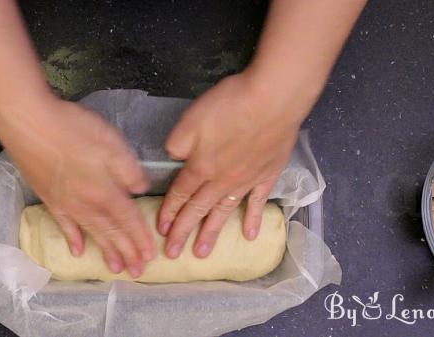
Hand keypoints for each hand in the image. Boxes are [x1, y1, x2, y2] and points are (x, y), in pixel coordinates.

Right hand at [0, 96, 155, 276]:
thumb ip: (129, 170)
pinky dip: (72, 239)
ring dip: (105, 251)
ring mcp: (67, 204)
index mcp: (106, 191)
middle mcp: (87, 204)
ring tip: (116, 269)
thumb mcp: (111, 143)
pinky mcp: (50, 198)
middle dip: (127, 253)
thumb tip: (141, 190)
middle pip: (112, 232)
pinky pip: (64, 225)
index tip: (150, 255)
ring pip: (91, 233)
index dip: (140, 238)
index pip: (129, 220)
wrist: (28, 124)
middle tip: (138, 272)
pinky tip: (78, 252)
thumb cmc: (72, 129)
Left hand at [158, 73, 314, 258]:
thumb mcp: (191, 119)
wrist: (273, 100)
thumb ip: (177, 144)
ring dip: (211, 233)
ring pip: (223, 212)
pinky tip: (249, 236)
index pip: (180, 194)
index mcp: (200, 166)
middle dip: (183, 232)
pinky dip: (252, 219)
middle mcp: (221, 180)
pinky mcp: (267, 175)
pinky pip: (257, 202)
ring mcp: (246, 180)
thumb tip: (174, 160)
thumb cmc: (230, 105)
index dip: (169, 212)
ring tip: (201, 254)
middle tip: (172, 255)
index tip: (160, 231)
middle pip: (197, 209)